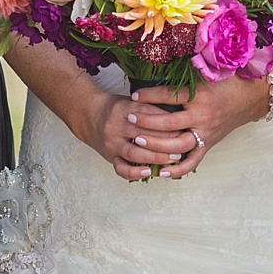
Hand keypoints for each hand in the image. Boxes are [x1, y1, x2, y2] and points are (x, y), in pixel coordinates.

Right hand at [76, 88, 198, 182]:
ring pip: (135, 153)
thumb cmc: (116, 108)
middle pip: (143, 134)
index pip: (149, 115)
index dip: (167, 121)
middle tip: (184, 143)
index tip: (183, 125)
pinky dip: (135, 172)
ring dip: (156, 157)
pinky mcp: (109, 156)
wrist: (88, 115)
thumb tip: (178, 115)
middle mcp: (116, 126)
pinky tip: (149, 172)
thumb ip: (150, 107)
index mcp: (124, 108)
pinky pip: (121, 168)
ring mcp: (112, 143)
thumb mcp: (131, 101)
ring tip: (173, 158)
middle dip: (166, 140)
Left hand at [125, 76, 271, 179]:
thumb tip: (168, 57)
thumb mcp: (212, 70)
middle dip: (147, 121)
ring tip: (137, 141)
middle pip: (169, 123)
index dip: (150, 95)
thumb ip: (192, 67)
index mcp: (202, 95)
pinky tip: (160, 172)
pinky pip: (192, 162)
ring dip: (156, 145)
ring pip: (177, 145)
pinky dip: (177, 169)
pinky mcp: (209, 144)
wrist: (252, 98)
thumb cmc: (230, 81)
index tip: (135, 95)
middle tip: (130, 118)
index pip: (170, 96)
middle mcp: (203, 116)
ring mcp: (206, 133)